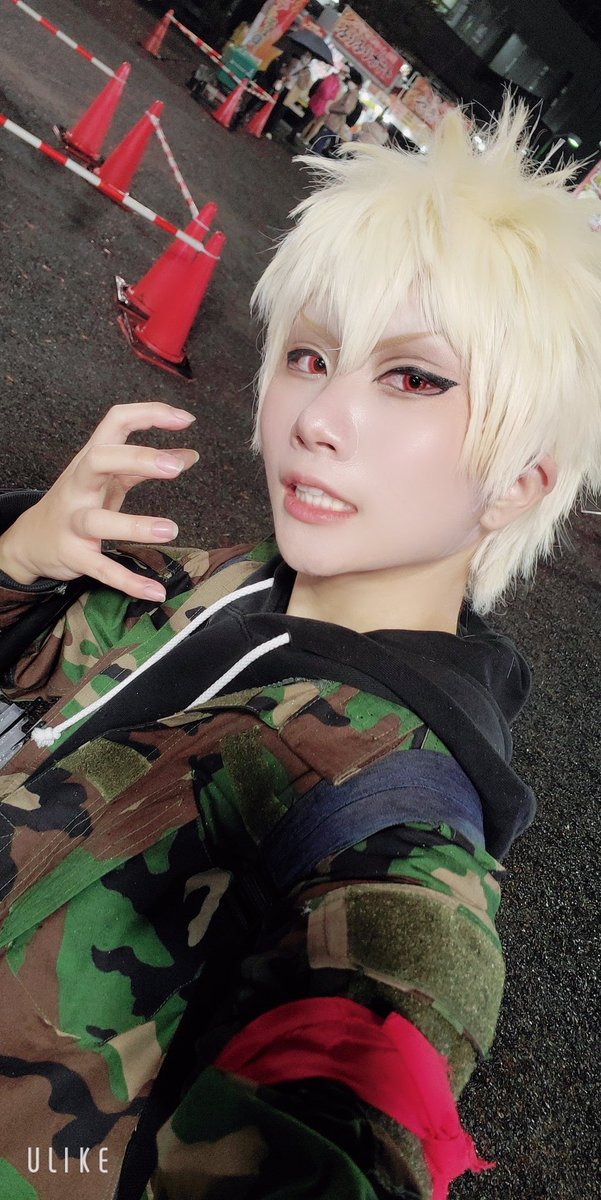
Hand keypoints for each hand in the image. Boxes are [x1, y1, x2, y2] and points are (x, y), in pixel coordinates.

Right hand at [0, 402, 198, 600]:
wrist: (31, 540)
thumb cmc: (78, 501)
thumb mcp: (109, 479)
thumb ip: (146, 467)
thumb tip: (189, 454)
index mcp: (91, 460)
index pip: (116, 422)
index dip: (149, 414)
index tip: (185, 419)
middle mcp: (79, 485)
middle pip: (99, 459)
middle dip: (137, 458)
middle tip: (174, 467)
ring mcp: (73, 521)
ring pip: (98, 520)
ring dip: (135, 524)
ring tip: (171, 530)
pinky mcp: (73, 555)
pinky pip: (101, 568)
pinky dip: (128, 581)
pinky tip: (155, 591)